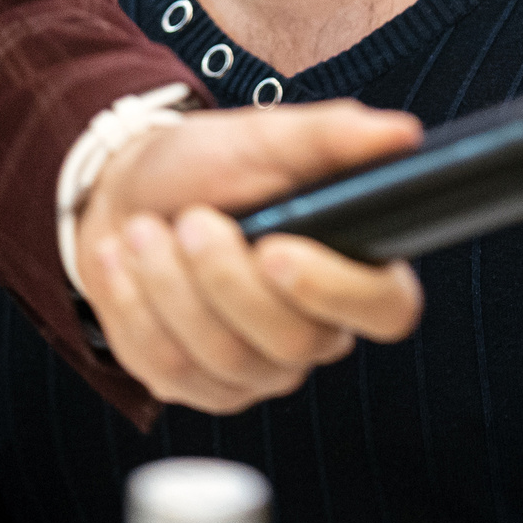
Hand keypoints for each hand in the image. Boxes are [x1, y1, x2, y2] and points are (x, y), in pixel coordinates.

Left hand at [79, 102, 426, 412]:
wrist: (128, 194)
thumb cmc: (209, 167)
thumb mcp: (266, 139)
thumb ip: (333, 137)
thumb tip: (401, 135)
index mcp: (353, 268)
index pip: (387, 309)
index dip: (338, 290)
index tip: (276, 249)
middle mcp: (316, 330)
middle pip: (294, 342)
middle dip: (226, 278)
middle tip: (191, 220)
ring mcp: (258, 369)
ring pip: (226, 358)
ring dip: (171, 286)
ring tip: (145, 230)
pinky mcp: (199, 387)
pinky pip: (171, 371)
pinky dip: (133, 307)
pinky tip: (121, 261)